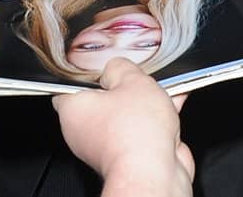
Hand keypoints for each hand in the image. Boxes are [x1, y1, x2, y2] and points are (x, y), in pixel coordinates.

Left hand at [53, 58, 193, 196]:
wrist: (156, 175)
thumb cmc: (134, 133)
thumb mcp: (129, 79)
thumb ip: (120, 67)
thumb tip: (117, 68)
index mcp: (72, 110)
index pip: (69, 86)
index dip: (86, 74)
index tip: (100, 66)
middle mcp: (85, 132)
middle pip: (104, 100)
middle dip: (124, 88)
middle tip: (136, 77)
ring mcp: (109, 148)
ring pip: (127, 116)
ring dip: (146, 103)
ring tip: (161, 88)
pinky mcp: (133, 159)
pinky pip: (144, 132)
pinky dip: (158, 120)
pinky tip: (174, 102)